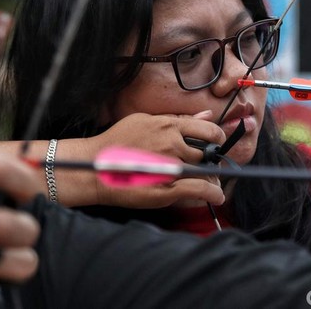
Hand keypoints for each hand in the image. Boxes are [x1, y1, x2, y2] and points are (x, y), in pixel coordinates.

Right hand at [57, 112, 226, 207]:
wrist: (94, 167)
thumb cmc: (115, 143)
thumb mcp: (144, 121)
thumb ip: (176, 120)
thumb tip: (206, 114)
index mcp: (167, 126)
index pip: (208, 129)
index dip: (216, 138)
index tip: (214, 144)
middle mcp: (172, 144)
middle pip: (207, 154)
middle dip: (210, 161)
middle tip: (205, 167)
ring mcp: (170, 167)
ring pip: (205, 173)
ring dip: (210, 178)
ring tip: (207, 182)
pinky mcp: (167, 188)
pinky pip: (200, 190)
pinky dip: (211, 193)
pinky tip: (215, 195)